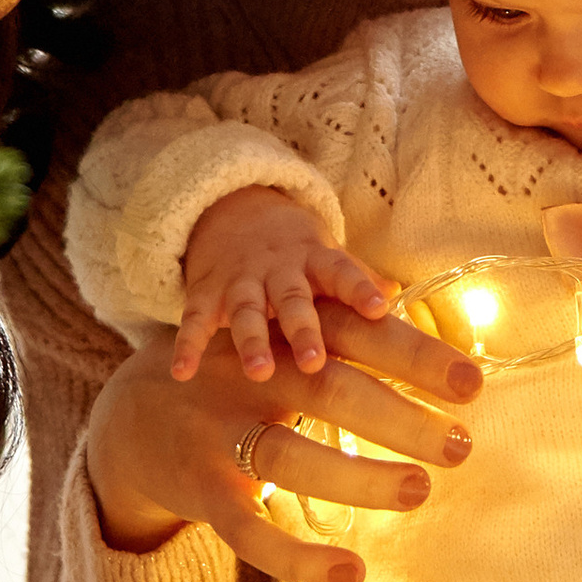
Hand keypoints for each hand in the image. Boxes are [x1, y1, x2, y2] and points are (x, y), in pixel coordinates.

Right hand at [87, 304, 482, 581]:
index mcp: (281, 334)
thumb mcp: (285, 342)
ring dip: (357, 474)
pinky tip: (353, 572)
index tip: (474, 383)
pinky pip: (251, 530)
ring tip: (419, 488)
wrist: (134, 413)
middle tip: (460, 444)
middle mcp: (249, 375)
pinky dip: (299, 556)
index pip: (356, 337)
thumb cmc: (241, 377)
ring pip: (289, 455)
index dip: (415, 357)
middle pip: (327, 388)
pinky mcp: (203, 491)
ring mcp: (221, 434)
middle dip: (398, 415)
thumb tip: (423, 322)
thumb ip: (347, 337)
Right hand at [174, 185, 393, 381]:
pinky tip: (182, 372)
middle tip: (313, 363)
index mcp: (314, 260)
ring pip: (246, 311)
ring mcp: (240, 281)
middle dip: (302, 331)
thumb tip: (399, 295)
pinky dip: (188, 344)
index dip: (359, 289)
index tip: (378, 309)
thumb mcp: (328, 256)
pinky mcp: (206, 292)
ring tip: (258, 371)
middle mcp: (278, 270)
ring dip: (251, 341)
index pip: (341, 272)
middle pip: (292, 299)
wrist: (234, 209)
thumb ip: (358, 280)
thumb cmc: (295, 250)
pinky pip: (195, 319)